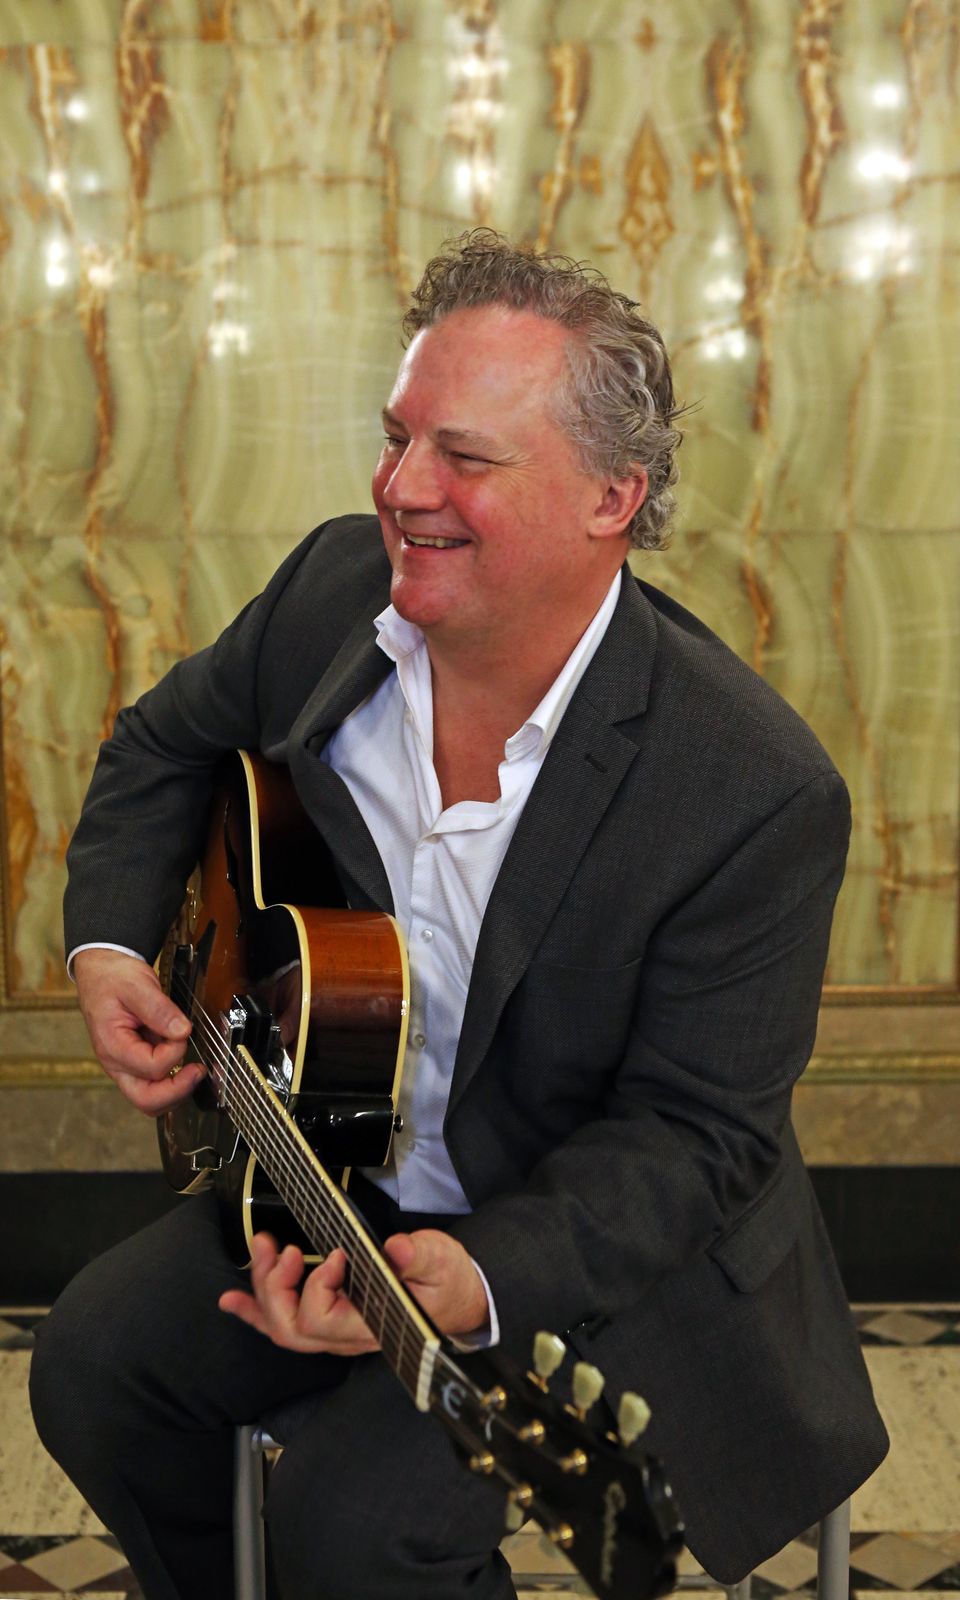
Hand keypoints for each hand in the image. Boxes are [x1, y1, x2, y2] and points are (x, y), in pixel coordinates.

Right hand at [74, 948, 199, 1113]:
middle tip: (198, 1070)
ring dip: (176, 1089)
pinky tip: (184, 1064)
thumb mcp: (136, 985)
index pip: (151, 1067)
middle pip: (147, 1101)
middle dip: (177, 1091)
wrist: (101, 972)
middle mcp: (117, 1063)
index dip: (174, 1052)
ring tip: (194, 1068)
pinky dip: (172, 1081)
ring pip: (151, 1100)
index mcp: (112, 1045)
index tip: (183, 1030)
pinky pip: (154, 1085)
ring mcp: (126, 1066)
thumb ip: (159, 1009)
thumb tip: (182, 1032)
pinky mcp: (135, 1064)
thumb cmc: (113, 978)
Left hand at [219, 1229, 488, 1354]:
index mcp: (372, 1325)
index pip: (324, 1319)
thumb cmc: (449, 1283)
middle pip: (292, 1327)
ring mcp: (336, 1330)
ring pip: (284, 1326)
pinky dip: (256, 1312)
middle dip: (275, 1286)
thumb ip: (420, 1256)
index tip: (337, 1253)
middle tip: (279, 1247)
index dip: (318, 1285)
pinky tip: (234, 1300)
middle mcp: (348, 1335)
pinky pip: (286, 1324)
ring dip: (263, 1289)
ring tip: (259, 1250)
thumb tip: (396, 1250)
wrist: (458, 1300)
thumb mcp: (443, 1261)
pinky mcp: (331, 1317)